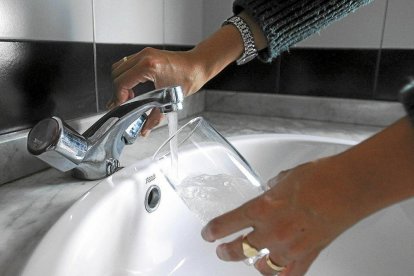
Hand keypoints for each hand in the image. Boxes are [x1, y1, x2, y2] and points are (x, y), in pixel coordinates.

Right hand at [109, 47, 207, 135]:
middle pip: (116, 74)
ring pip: (119, 68)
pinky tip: (134, 87)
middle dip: (118, 91)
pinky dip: (126, 76)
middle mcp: (144, 56)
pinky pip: (126, 64)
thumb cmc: (189, 78)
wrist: (199, 65)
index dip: (118, 97)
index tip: (121, 106)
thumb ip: (154, 117)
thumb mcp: (170, 100)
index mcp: (149, 66)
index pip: (121, 81)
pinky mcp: (146, 54)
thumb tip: (144, 131)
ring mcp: (144, 53)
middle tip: (125, 104)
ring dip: (121, 83)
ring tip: (130, 96)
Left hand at [201, 156, 366, 275]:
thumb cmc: (321, 176)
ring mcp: (289, 247)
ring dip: (252, 264)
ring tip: (250, 261)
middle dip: (225, 252)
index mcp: (262, 207)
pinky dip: (280, 275)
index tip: (208, 234)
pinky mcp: (308, 255)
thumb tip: (273, 187)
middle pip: (237, 249)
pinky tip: (276, 272)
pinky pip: (289, 275)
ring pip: (261, 267)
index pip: (226, 224)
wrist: (349, 186)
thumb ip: (275, 186)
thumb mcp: (287, 176)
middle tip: (222, 251)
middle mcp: (271, 230)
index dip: (212, 231)